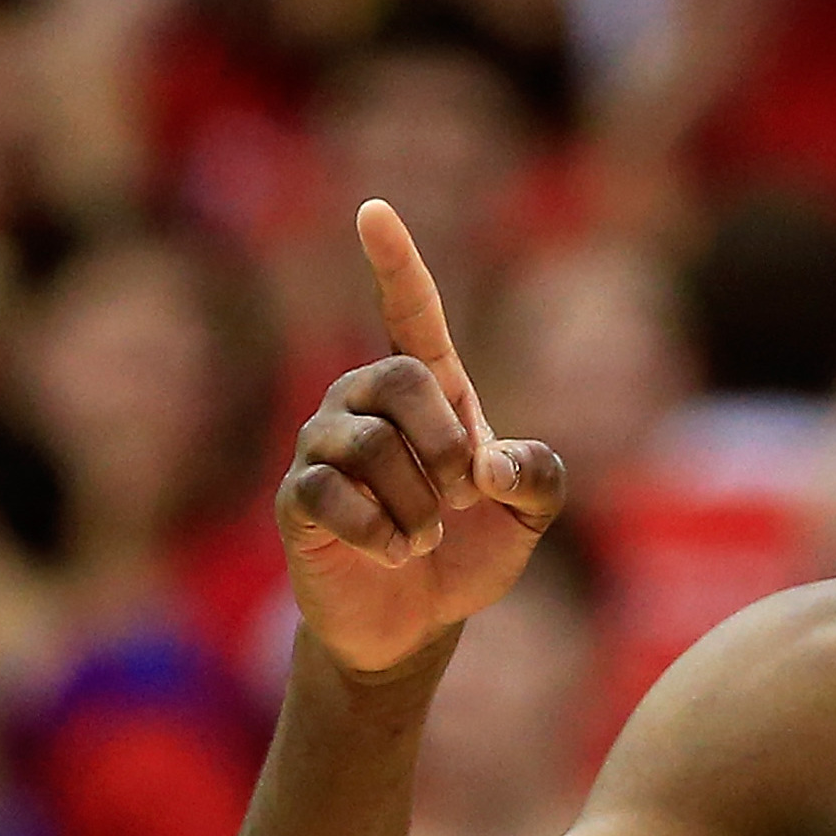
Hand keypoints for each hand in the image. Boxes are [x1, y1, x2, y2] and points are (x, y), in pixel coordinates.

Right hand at [277, 199, 565, 676]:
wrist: (417, 624)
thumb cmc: (470, 552)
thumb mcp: (529, 515)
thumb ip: (537, 476)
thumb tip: (486, 462)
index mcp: (427, 390)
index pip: (409, 311)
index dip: (396, 262)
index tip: (373, 210)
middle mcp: (364, 402)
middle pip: (398, 377)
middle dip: (444, 445)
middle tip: (462, 500)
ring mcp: (323, 447)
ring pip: (367, 444)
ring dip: (417, 505)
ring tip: (426, 540)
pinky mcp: (297, 499)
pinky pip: (330, 492)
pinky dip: (382, 533)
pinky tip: (396, 555)